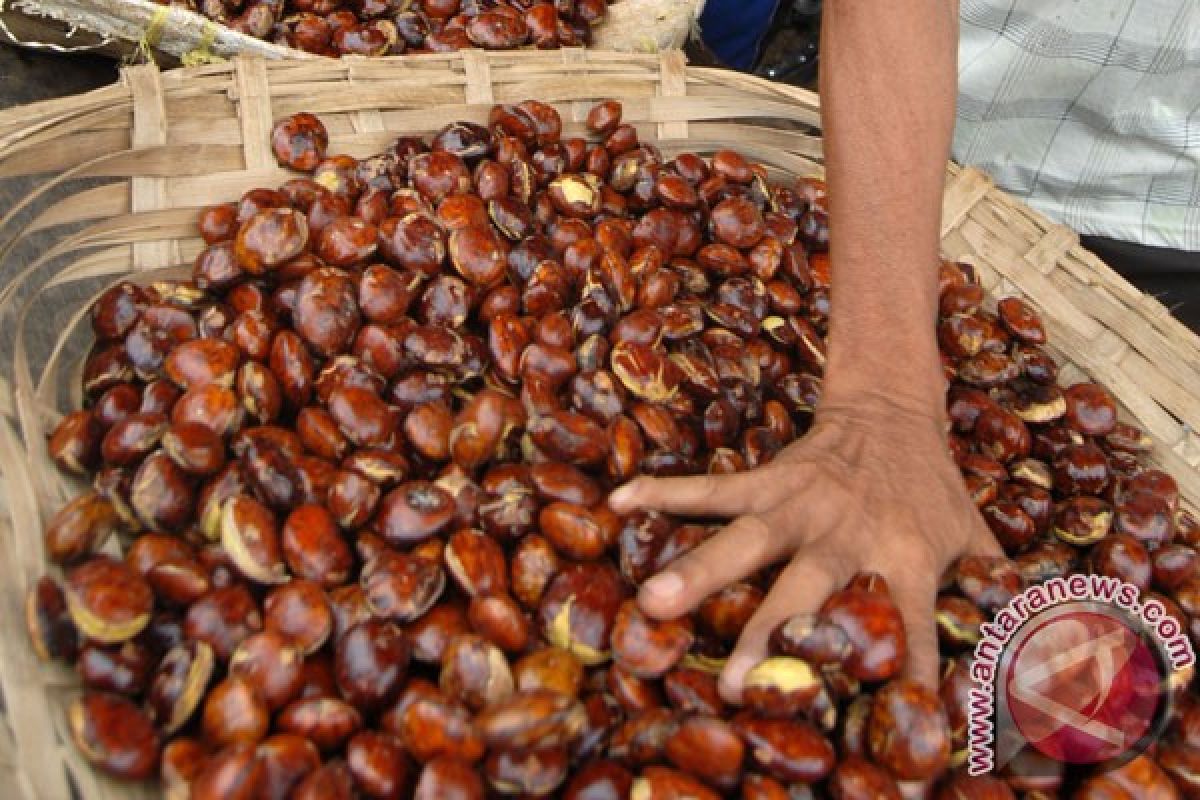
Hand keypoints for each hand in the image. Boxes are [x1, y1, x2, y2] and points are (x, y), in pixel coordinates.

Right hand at [608, 391, 1002, 701]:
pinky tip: (620, 502)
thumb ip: (993, 599)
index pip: (905, 631)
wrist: (892, 414)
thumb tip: (1030, 666)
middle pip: (805, 593)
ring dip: (699, 571)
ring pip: (744, 541)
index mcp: (904, 558)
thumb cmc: (932, 491)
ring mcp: (800, 505)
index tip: (889, 739)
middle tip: (731, 687)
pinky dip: (667, 494)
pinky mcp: (768, 479)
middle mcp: (847, 536)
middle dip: (768, 640)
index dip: (901, 681)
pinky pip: (711, 488)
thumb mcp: (976, 541)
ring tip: (653, 602)